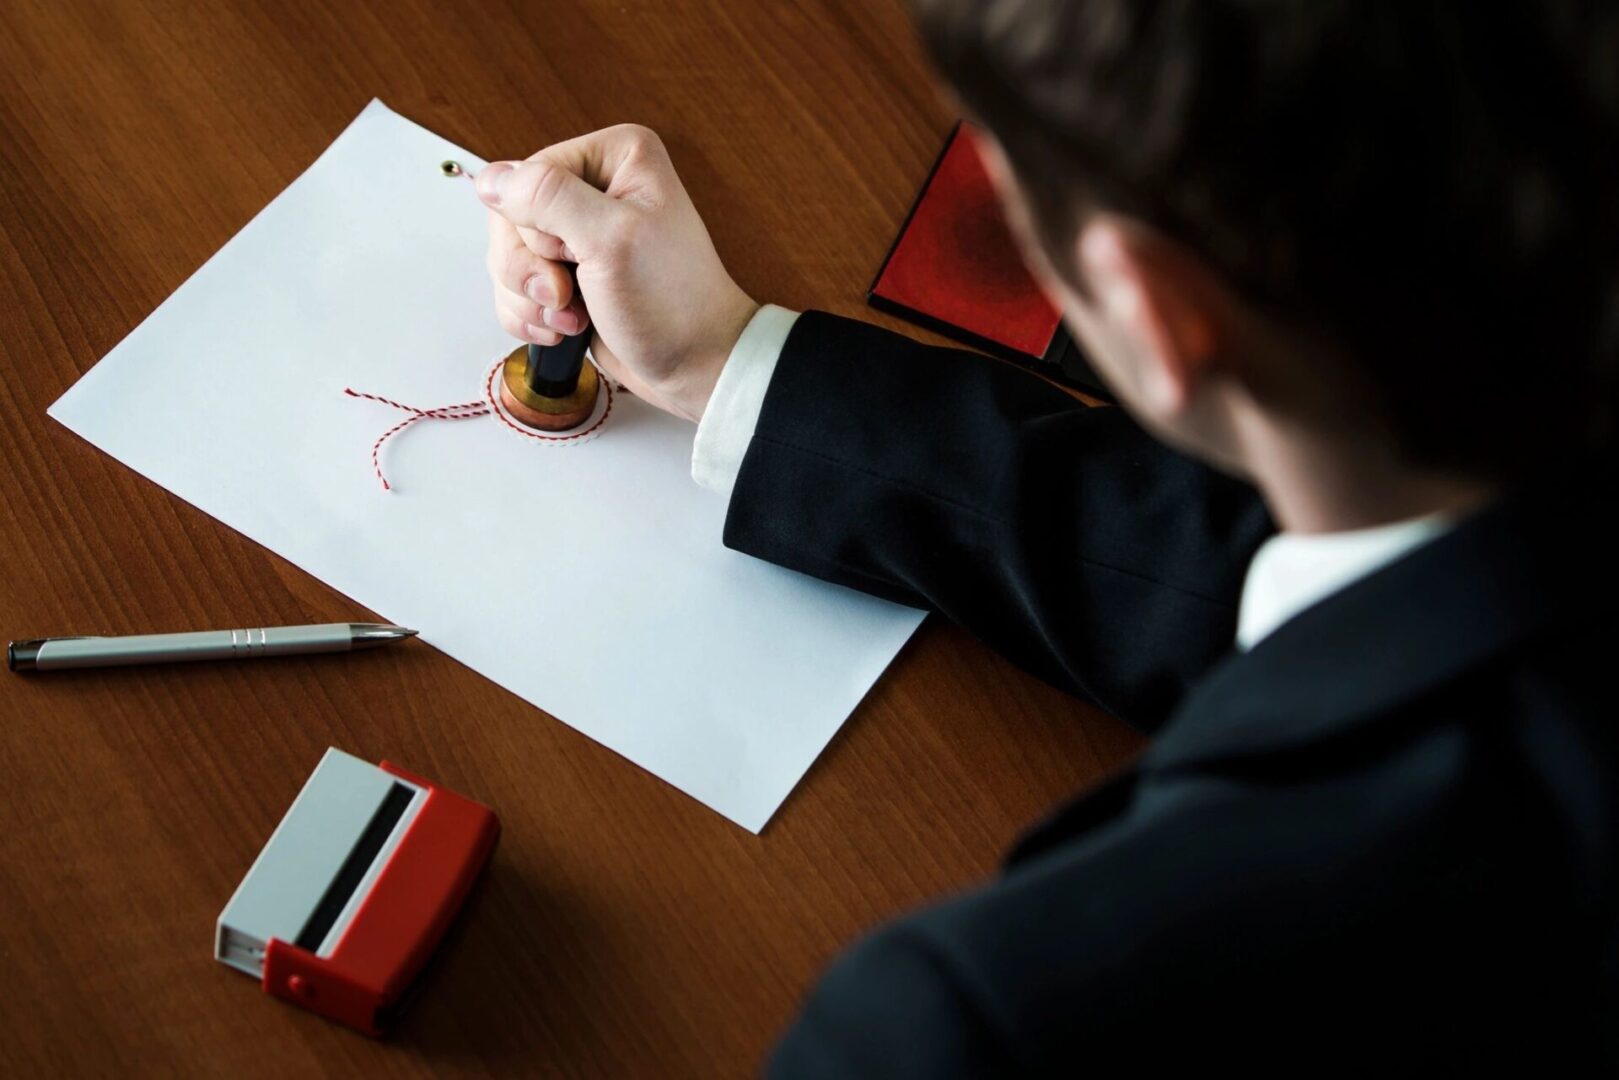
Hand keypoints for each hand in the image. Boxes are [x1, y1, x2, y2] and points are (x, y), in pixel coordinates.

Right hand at [477, 125, 759, 422]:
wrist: (694, 367)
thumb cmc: (673, 304)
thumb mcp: (611, 240)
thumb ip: (548, 198)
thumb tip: (491, 178)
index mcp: (616, 157)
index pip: (528, 175)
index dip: (537, 225)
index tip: (575, 256)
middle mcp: (595, 189)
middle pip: (510, 217)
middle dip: (529, 269)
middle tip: (566, 294)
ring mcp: (578, 236)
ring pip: (507, 257)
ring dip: (530, 299)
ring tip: (574, 317)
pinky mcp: (567, 276)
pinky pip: (515, 289)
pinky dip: (531, 316)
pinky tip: (566, 329)